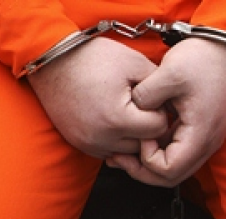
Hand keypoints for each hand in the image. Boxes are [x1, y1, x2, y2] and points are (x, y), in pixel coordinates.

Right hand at [28, 37, 169, 157]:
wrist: (53, 63)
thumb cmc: (92, 59)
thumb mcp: (134, 64)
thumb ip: (159, 88)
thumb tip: (172, 106)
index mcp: (117, 118)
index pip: (158, 128)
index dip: (160, 111)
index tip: (152, 98)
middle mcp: (101, 137)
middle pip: (143, 145)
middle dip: (146, 127)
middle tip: (142, 106)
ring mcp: (88, 143)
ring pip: (126, 152)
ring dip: (131, 136)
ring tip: (127, 112)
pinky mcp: (79, 144)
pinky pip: (108, 152)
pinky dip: (115, 140)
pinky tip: (112, 120)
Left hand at [108, 37, 225, 186]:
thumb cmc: (202, 58)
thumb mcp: (168, 73)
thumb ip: (145, 97)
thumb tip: (131, 113)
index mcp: (201, 133)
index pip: (168, 169)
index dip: (146, 159)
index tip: (139, 135)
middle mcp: (207, 142)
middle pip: (171, 178)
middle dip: (141, 171)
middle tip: (118, 158)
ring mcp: (205, 139)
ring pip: (173, 169)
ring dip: (147, 165)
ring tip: (122, 153)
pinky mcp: (199, 132)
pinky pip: (176, 154)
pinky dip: (156, 153)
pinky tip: (139, 139)